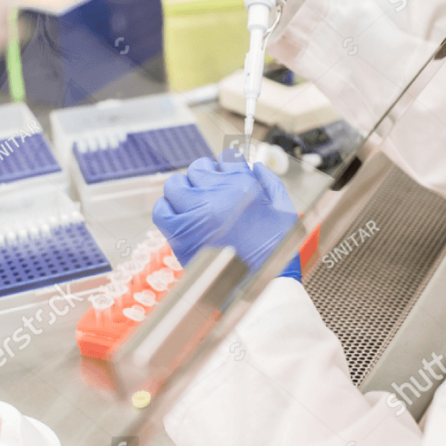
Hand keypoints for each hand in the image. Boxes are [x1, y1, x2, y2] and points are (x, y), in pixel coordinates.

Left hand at [153, 153, 301, 279]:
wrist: (262, 287)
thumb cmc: (275, 252)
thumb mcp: (284, 209)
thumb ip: (269, 182)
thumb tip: (254, 167)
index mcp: (242, 187)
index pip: (226, 159)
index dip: (226, 167)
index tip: (226, 176)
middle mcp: (216, 196)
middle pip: (199, 168)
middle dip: (205, 176)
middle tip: (210, 190)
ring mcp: (196, 214)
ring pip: (175, 185)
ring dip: (183, 189)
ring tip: (192, 201)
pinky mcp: (181, 235)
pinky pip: (161, 210)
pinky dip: (166, 208)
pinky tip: (178, 214)